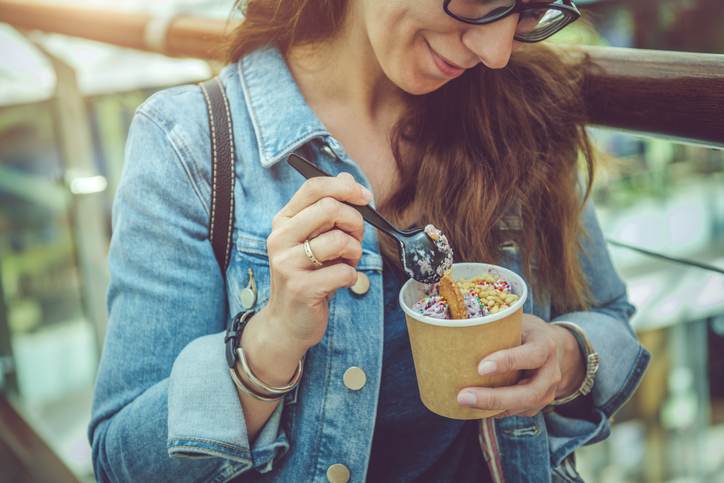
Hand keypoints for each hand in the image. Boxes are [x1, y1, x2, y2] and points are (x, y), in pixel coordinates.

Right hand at [263, 172, 371, 349]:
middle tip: (356, 239)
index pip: (313, 188)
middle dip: (355, 223)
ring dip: (354, 253)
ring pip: (340, 240)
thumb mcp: (313, 240)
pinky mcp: (301, 288)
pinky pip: (345, 272)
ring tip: (346, 263)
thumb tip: (346, 177)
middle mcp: (280, 239)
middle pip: (330, 208)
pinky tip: (340, 283)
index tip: (365, 197)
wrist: (287, 322)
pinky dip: (351, 277)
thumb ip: (327, 210)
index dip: (344, 187)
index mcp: (283, 222)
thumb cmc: (307, 276)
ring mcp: (287, 264)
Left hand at [456, 314, 584, 416]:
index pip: (532, 355)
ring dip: (490, 407)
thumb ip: (497, 328)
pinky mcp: (535, 406)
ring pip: (520, 407)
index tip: (481, 367)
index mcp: (545, 346)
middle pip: (528, 393)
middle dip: (494, 397)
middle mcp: (550, 373)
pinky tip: (473, 406)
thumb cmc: (526, 332)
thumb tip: (461, 330)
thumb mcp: (517, 323)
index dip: (508, 362)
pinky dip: (493, 411)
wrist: (553, 349)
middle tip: (464, 396)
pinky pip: (514, 412)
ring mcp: (546, 393)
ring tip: (463, 401)